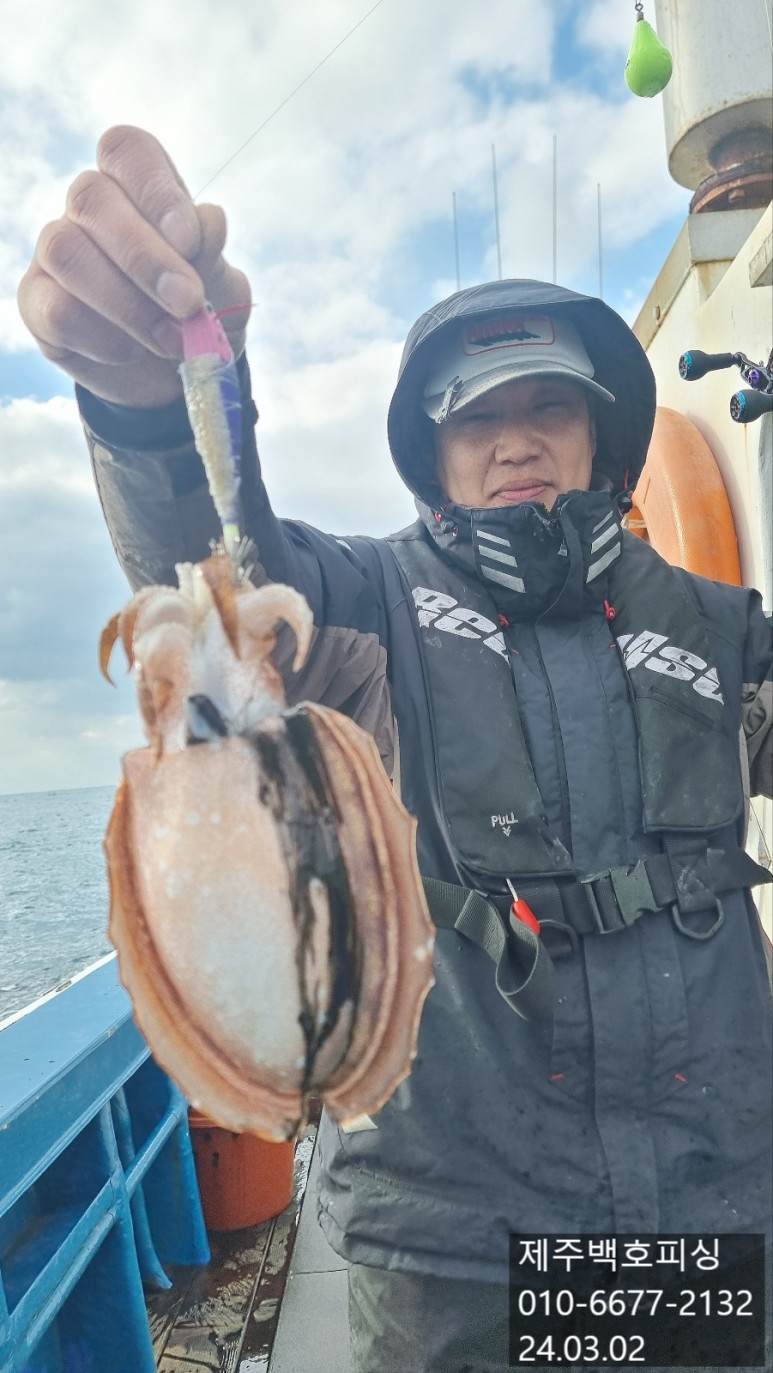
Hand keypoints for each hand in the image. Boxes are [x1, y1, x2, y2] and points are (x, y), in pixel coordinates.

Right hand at [17, 126, 251, 408]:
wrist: (172, 374)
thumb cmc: (195, 316)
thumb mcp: (221, 291)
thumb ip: (214, 258)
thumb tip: (209, 221)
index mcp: (135, 187)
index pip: (128, 151)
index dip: (156, 189)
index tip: (190, 241)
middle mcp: (89, 209)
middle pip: (91, 198)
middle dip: (145, 256)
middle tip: (189, 303)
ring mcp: (56, 252)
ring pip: (66, 251)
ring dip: (127, 304)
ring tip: (172, 340)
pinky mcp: (37, 302)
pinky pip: (57, 309)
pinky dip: (104, 338)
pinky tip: (133, 353)